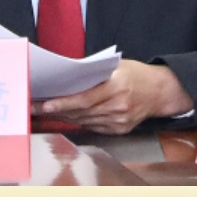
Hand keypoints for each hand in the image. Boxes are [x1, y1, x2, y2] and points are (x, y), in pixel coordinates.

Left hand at [36, 59, 193, 133]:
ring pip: (84, 120)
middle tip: (35, 106)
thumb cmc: (136, 74)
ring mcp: (120, 120)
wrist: (161, 91)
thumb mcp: (117, 66)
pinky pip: (93, 126)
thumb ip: (94, 73)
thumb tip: (66, 78)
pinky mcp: (119, 129)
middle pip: (81, 111)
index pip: (85, 98)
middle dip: (56, 109)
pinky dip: (79, 120)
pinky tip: (68, 115)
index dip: (64, 103)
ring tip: (46, 110)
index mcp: (118, 86)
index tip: (45, 104)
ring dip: (64, 116)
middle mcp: (119, 105)